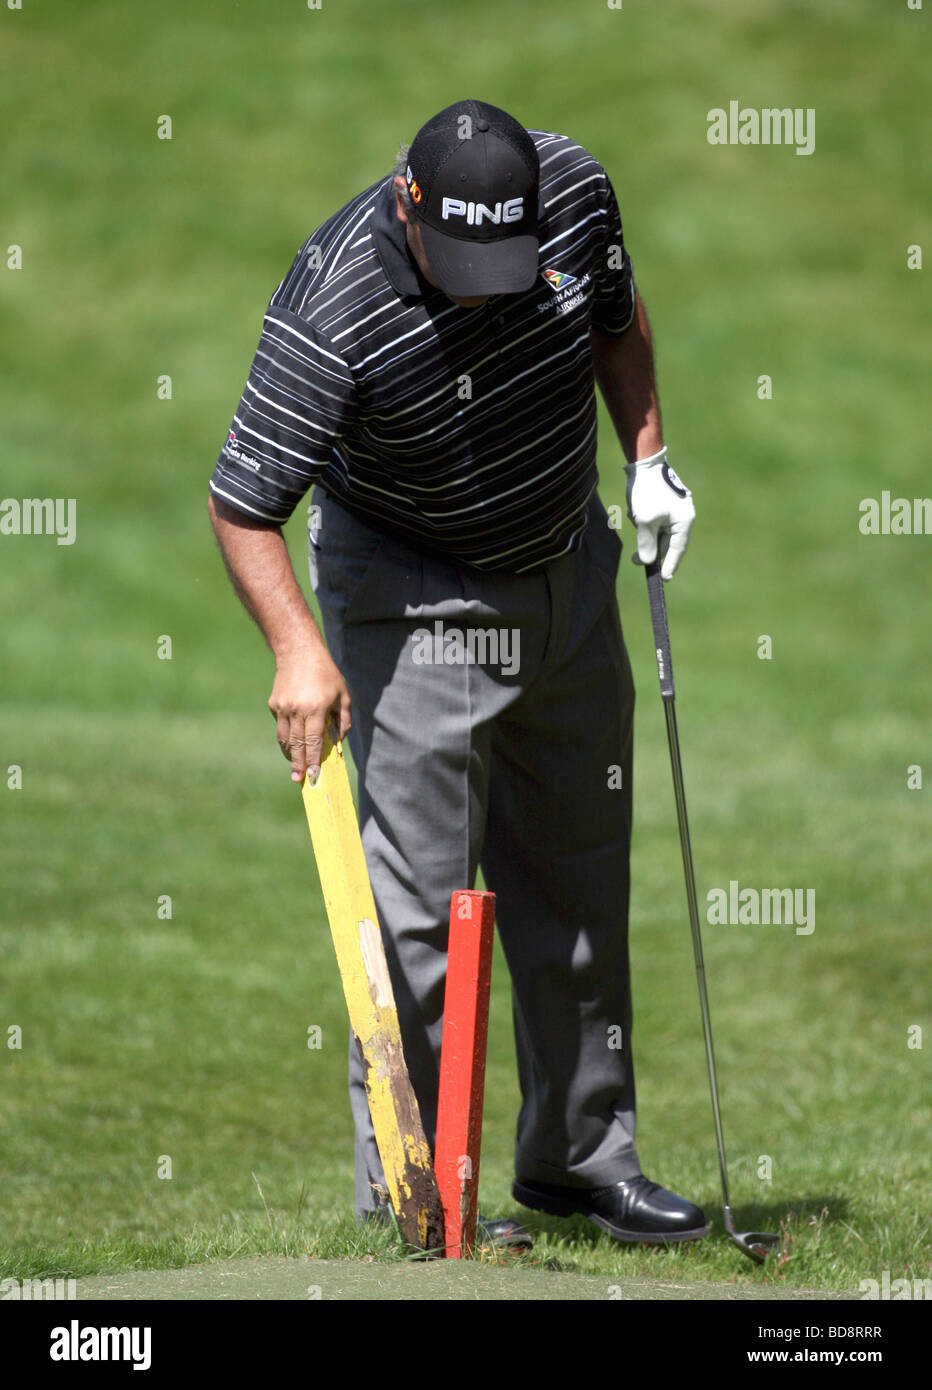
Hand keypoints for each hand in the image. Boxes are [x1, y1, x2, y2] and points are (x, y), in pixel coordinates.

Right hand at [268, 650, 351, 784]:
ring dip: (290, 755)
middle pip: (296, 744)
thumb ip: (343, 720)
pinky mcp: (274, 705)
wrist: (298, 653)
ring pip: (284, 739)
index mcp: (315, 708)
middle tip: (298, 780)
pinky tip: (293, 743)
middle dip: (298, 764)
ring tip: (295, 767)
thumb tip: (338, 741)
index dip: (313, 760)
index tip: (313, 776)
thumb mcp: (343, 695)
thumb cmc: (326, 674)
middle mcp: (296, 710)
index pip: (313, 741)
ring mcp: (282, 708)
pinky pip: (281, 726)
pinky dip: (286, 737)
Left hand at [624, 446, 694, 580]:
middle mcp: (683, 516)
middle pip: (667, 542)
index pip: (678, 550)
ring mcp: (674, 510)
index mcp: (684, 520)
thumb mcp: (645, 521)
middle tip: (634, 559)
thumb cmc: (647, 491)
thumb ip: (647, 543)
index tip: (663, 579)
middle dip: (650, 548)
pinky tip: (635, 510)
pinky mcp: (665, 504)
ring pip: (658, 532)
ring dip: (645, 531)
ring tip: (634, 516)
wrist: (644, 462)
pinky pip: (655, 521)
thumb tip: (649, 561)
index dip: (670, 565)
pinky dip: (644, 522)